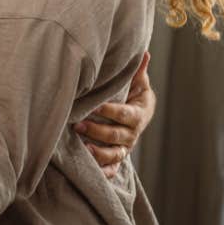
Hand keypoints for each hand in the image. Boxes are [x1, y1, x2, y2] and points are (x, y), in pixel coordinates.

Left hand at [73, 52, 155, 177]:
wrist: (138, 113)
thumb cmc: (134, 93)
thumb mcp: (138, 82)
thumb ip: (138, 71)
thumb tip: (145, 52)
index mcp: (138, 114)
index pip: (124, 114)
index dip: (111, 111)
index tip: (95, 106)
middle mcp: (132, 134)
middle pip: (116, 135)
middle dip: (97, 131)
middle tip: (78, 125)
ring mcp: (125, 147)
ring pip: (114, 154)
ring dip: (99, 153)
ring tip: (83, 147)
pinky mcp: (118, 157)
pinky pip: (113, 169)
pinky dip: (104, 172)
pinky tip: (92, 170)